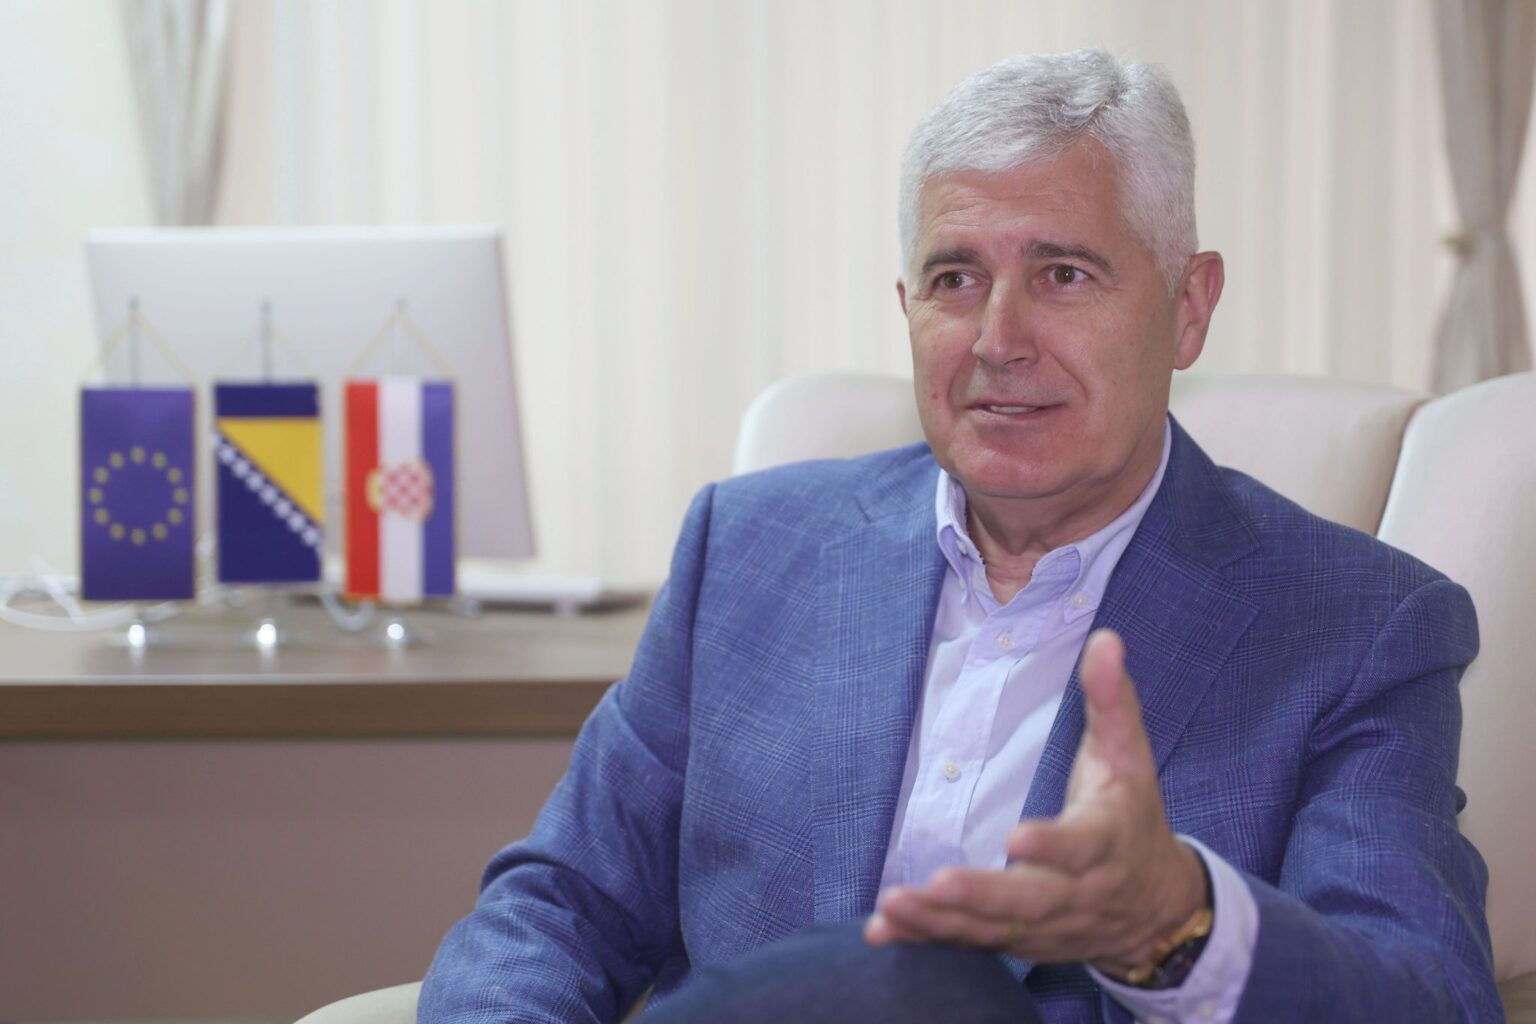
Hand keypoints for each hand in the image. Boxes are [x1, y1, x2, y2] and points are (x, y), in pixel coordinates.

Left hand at [864, 629, 1206, 974]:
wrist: (1155, 908)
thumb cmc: (1131, 817)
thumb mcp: (1130, 758)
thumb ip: (1112, 701)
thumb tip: (1105, 639)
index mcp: (1105, 841)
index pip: (1080, 846)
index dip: (1052, 845)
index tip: (1017, 837)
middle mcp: (1076, 892)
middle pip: (1030, 900)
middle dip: (983, 895)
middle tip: (937, 883)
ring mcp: (1046, 924)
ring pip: (994, 928)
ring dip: (942, 920)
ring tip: (895, 905)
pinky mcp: (1018, 939)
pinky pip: (971, 943)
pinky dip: (927, 940)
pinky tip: (882, 931)